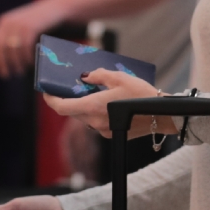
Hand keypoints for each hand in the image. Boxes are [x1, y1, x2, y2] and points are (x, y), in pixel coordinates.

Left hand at [0, 0, 62, 77]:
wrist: (58, 8)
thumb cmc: (41, 23)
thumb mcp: (23, 28)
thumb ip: (12, 39)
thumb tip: (2, 63)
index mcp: (4, 21)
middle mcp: (9, 21)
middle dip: (1, 62)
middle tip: (5, 76)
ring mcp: (20, 23)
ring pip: (12, 48)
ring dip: (15, 63)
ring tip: (19, 72)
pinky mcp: (31, 26)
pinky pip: (25, 46)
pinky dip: (27, 57)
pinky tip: (30, 64)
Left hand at [42, 69, 175, 138]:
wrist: (162, 116)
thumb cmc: (142, 95)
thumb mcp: (120, 77)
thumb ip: (99, 75)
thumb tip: (86, 76)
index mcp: (93, 106)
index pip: (62, 107)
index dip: (51, 100)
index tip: (47, 92)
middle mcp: (95, 121)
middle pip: (73, 112)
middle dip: (71, 99)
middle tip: (75, 86)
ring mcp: (103, 130)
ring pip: (85, 117)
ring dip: (85, 106)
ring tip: (95, 92)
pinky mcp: (111, 134)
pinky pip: (96, 122)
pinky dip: (96, 112)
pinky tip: (108, 102)